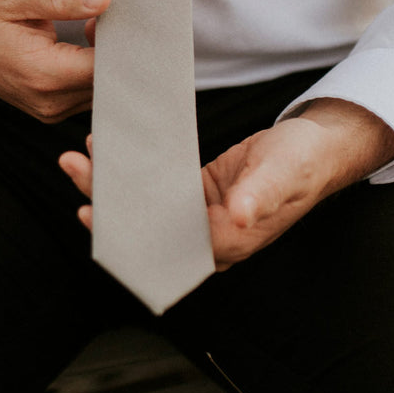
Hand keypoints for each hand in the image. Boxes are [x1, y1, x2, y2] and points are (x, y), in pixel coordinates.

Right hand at [0, 0, 110, 121]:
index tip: (120, 10)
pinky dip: (95, 68)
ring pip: (101, 91)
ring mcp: (48, 109)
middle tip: (111, 12)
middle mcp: (48, 102)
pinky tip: (88, 37)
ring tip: (95, 21)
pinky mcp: (48, 106)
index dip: (123, 40)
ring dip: (108, 60)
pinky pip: (87, 93)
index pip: (107, 69)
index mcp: (41, 75)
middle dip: (120, 51)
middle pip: (110, 85)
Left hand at [59, 99, 393, 267]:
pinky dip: (135, 173)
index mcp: (229, 240)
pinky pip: (159, 190)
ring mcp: (203, 216)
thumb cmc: (304, 161)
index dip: (126, 232)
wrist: (319, 147)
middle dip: (107, 204)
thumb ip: (260, 196)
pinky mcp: (200, 193)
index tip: (92, 211)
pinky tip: (113, 153)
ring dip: (114, 187)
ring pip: (148, 209)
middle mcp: (211, 236)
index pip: (166, 245)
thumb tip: (236, 215)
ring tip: (81, 158)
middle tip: (74, 171)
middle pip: (147, 229)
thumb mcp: (283, 171)